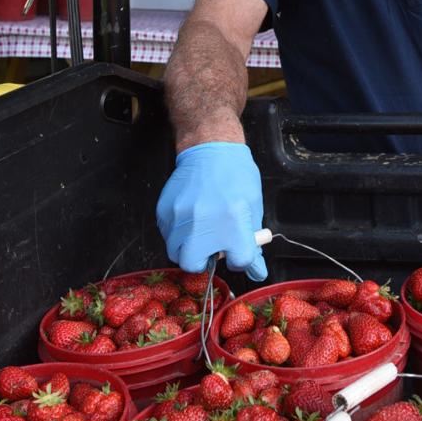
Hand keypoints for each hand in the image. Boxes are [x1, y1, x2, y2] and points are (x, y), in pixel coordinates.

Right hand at [155, 142, 267, 280]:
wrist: (212, 149)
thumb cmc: (236, 176)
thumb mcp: (253, 208)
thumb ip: (251, 242)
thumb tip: (256, 271)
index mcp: (233, 225)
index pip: (239, 262)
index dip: (240, 258)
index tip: (237, 250)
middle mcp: (203, 225)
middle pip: (194, 265)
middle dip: (202, 260)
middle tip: (211, 247)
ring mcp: (180, 218)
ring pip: (176, 252)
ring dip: (188, 247)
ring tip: (200, 229)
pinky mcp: (165, 211)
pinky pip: (167, 234)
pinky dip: (177, 232)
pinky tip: (189, 217)